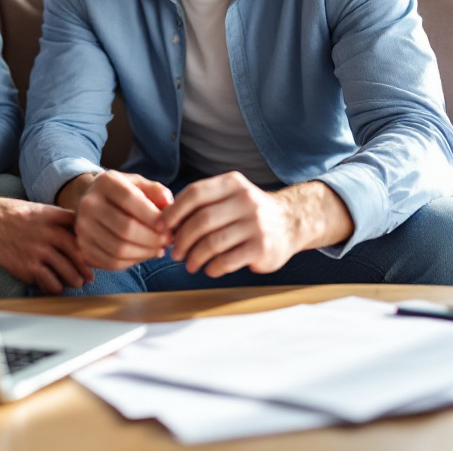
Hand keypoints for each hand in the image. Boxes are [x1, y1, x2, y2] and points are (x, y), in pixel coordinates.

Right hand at [0, 193, 92, 293]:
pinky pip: (49, 282)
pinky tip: (55, 286)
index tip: (96, 252)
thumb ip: (58, 218)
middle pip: (78, 253)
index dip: (91, 243)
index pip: (81, 231)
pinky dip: (55, 286)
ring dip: (74, 280)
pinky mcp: (27, 267)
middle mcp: (48, 233)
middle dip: (86, 267)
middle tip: (90, 276)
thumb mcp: (38, 208)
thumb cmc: (11, 214)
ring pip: (66, 271)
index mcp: (52, 216)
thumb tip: (78, 231)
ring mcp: (38, 251)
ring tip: (76, 283)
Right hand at [64, 170, 174, 270]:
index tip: (168, 226)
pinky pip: (111, 262)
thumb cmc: (123, 194)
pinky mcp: (83, 247)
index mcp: (105, 182)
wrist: (94, 203)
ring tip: (159, 249)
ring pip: (118, 249)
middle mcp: (88, 203)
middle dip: (152, 239)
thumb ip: (156, 191)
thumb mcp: (139, 184)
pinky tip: (144, 255)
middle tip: (168, 241)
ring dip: (145, 253)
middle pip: (125, 228)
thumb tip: (168, 204)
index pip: (130, 199)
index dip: (152, 216)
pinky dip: (132, 262)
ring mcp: (82, 227)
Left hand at [161, 175, 353, 277]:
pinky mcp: (262, 248)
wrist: (291, 222)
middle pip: (201, 221)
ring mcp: (256, 224)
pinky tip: (209, 269)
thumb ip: (202, 203)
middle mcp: (245, 201)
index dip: (173, 212)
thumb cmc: (248, 212)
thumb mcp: (230, 195)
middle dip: (181, 239)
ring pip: (212, 243)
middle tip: (174, 252)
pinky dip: (213, 267)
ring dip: (194, 257)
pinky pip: (227, 261)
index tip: (161, 227)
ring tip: (189, 264)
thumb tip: (165, 220)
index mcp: (232, 183)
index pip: (194, 194)